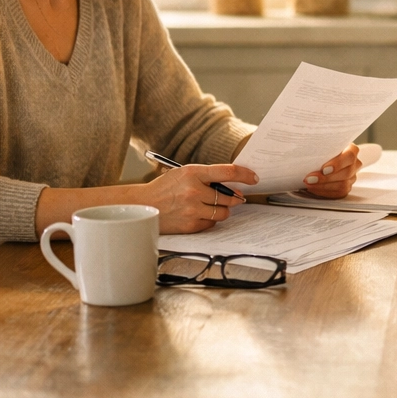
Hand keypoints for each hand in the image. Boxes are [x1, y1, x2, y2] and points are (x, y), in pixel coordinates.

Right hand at [141, 163, 258, 233]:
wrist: (142, 205)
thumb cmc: (164, 188)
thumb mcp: (183, 173)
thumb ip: (206, 176)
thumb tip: (232, 184)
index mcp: (193, 173)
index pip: (228, 172)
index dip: (245, 175)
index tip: (253, 178)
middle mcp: (194, 190)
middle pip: (229, 196)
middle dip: (234, 198)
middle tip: (234, 197)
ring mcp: (192, 209)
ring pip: (223, 212)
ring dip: (222, 210)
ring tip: (211, 206)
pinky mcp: (190, 225)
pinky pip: (211, 223)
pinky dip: (209, 220)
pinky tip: (198, 214)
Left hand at [300, 143, 362, 198]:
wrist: (327, 157)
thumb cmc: (325, 149)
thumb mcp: (324, 144)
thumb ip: (320, 147)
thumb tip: (304, 150)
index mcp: (352, 150)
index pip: (350, 156)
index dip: (338, 164)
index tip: (324, 169)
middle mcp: (355, 164)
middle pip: (346, 173)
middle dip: (326, 178)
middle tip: (309, 179)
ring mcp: (352, 177)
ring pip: (343, 185)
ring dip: (323, 186)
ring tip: (309, 184)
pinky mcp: (347, 187)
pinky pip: (338, 193)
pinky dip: (324, 192)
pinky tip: (313, 188)